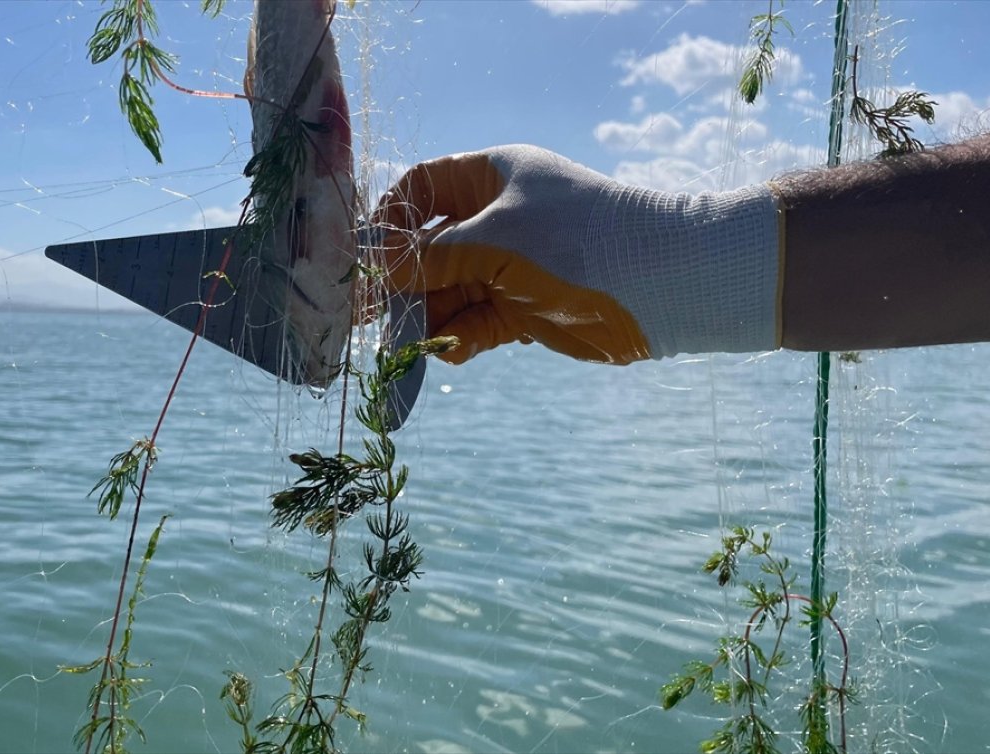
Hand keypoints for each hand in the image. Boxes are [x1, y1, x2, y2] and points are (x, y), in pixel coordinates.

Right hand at [374, 145, 779, 364]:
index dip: (388, 220)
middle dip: (401, 282)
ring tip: (404, 348)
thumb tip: (373, 270)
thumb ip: (430, 258)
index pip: (421, 188)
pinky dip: (458, 338)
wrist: (662, 284)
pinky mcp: (524, 308)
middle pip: (428, 248)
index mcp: (491, 177)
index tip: (363, 256)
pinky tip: (446, 353)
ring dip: (426, 319)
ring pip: (450, 291)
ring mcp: (510, 264)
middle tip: (368, 317)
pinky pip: (476, 322)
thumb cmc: (576, 239)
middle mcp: (496, 217)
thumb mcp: (494, 241)